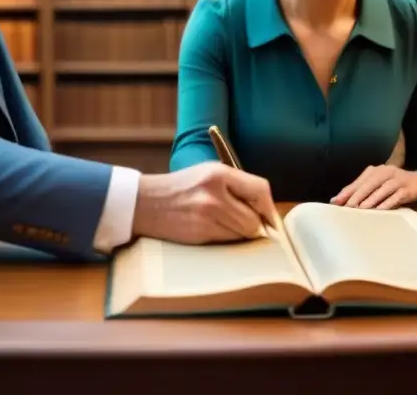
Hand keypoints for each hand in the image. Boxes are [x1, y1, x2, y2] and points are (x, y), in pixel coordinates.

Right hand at [132, 162, 276, 243]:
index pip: (260, 189)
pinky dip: (227, 239)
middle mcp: (215, 194)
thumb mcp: (209, 173)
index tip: (269, 217)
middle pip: (254, 219)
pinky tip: (213, 229)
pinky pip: (228, 241)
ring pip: (243, 233)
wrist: (147, 202)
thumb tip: (265, 209)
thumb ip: (237, 185)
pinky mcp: (200, 233)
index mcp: (219, 174)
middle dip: (254, 224)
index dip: (268, 206)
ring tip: (223, 223)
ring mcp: (207, 215)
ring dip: (240, 233)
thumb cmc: (181, 187)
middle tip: (244, 222)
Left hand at [330, 166, 416, 209]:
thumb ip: (360, 190)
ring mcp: (397, 179)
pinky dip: (387, 203)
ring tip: (360, 209)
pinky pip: (396, 196)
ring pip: (382, 189)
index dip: (347, 191)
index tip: (335, 202)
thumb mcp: (377, 184)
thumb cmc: (393, 184)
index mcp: (375, 171)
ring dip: (371, 200)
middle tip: (347, 207)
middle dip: (357, 196)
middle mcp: (385, 172)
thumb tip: (338, 200)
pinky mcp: (407, 189)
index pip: (358, 182)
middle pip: (369, 184)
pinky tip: (379, 210)